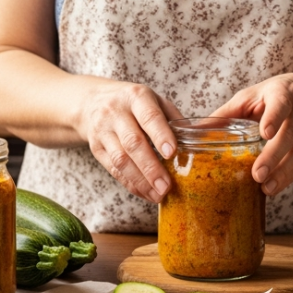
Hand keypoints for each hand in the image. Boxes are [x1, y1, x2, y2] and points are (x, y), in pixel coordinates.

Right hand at [76, 81, 183, 203]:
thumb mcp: (154, 100)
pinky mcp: (96, 148)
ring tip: (158, 195)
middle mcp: (116, 112)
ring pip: (121, 160)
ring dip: (140, 181)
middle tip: (166, 186)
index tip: (172, 153)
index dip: (160, 135)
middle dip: (150, 167)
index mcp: (136, 97)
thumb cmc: (134, 103)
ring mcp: (103, 130)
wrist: (93, 101)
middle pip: (133, 142)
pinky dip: (131, 184)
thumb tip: (199, 143)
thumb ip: (174, 119)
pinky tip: (146, 192)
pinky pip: (113, 170)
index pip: (149, 116)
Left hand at [210, 73, 292, 195]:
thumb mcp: (251, 96)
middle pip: (290, 134)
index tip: (265, 133)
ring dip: (283, 173)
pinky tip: (274, 188)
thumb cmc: (275, 94)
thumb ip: (226, 113)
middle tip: (257, 174)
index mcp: (283, 93)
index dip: (274, 118)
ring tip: (265, 188)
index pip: (281, 104)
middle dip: (274, 156)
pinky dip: (289, 177)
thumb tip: (193, 130)